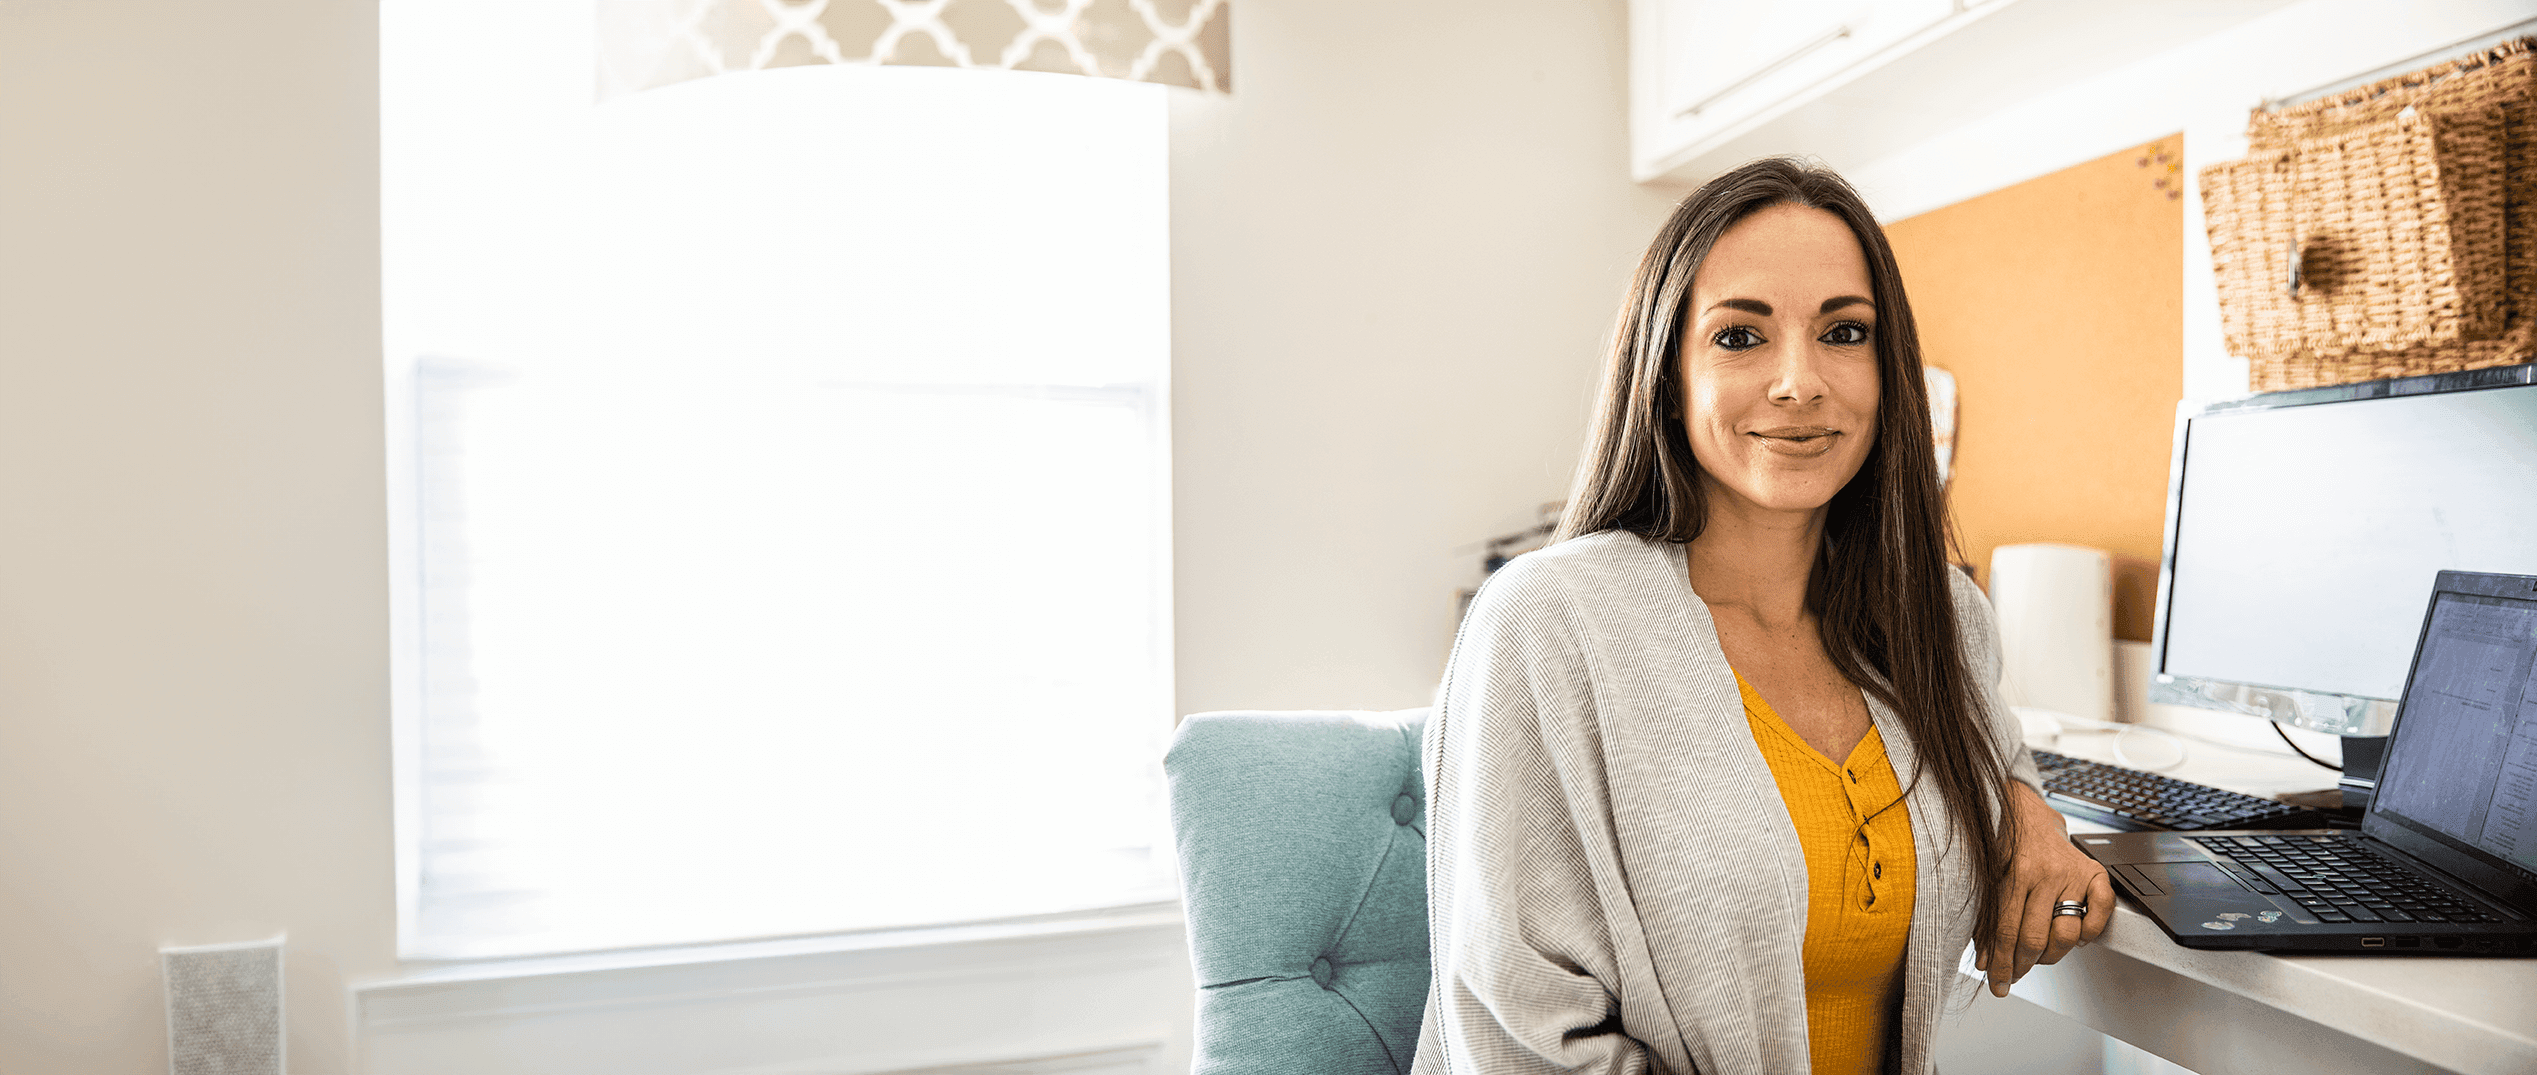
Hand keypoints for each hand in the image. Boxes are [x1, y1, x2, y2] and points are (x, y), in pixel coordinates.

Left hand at [1975, 780, 2111, 997]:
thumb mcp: (1988, 878)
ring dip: (2053, 954)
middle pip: (2035, 936)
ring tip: (2042, 955)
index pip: (2005, 931)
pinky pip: (2101, 913)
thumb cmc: (2006, 850)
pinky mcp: (2094, 873)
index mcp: (2014, 874)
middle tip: (2017, 975)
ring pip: (2067, 932)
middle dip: (2023, 965)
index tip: (1998, 983)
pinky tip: (2077, 937)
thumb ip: (1986, 918)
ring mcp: (2071, 874)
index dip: (2001, 963)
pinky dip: (2091, 932)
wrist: (2029, 815)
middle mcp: (2044, 874)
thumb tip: (1986, 962)